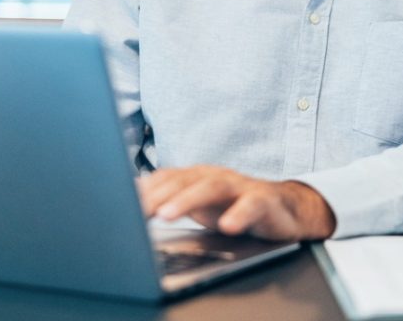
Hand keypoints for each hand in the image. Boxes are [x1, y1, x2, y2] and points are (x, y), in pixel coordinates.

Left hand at [137, 165, 335, 240]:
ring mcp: (240, 186)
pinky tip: (228, 226)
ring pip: (211, 188)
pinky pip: (251, 205)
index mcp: (197, 176)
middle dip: (159, 196)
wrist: (282, 208)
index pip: (165, 179)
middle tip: (139, 213)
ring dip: (187, 200)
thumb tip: (129, 199)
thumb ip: (168, 199)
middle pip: (183, 180)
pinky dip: (239, 214)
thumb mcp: (197, 204)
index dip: (143, 191)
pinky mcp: (263, 200)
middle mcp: (215, 176)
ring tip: (167, 215)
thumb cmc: (233, 206)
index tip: (120, 205)